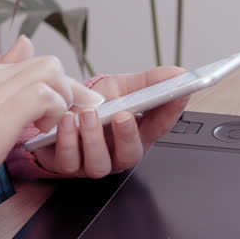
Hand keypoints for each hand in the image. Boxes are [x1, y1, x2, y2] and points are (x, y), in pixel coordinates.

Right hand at [0, 36, 104, 179]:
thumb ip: (2, 81)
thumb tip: (25, 43)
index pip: (30, 63)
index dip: (54, 84)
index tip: (67, 102)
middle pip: (47, 63)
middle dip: (68, 88)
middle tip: (72, 113)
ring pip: (52, 71)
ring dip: (62, 98)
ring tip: (48, 123)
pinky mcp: (5, 108)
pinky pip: (48, 95)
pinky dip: (55, 111)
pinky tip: (41, 130)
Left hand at [32, 67, 188, 177]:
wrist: (60, 108)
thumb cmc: (96, 103)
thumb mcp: (123, 87)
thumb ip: (150, 81)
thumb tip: (178, 73)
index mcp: (138, 134)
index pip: (161, 125)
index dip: (172, 111)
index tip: (179, 94)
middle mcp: (118, 152)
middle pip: (131, 155)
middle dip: (127, 136)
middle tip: (122, 115)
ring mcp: (94, 161)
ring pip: (99, 164)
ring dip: (94, 138)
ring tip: (88, 114)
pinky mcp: (68, 165)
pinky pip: (69, 161)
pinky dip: (67, 140)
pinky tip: (67, 120)